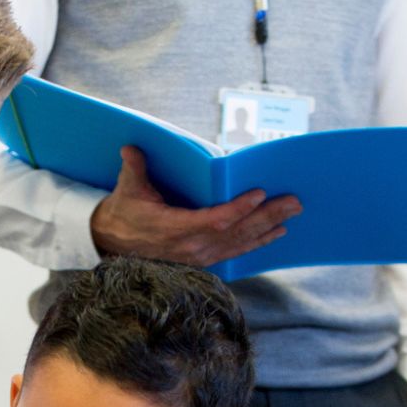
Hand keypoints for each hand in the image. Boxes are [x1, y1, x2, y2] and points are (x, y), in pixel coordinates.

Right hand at [89, 146, 300, 265]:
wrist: (114, 244)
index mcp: (173, 229)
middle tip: (293, 202)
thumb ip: (134, 168)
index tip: (258, 194)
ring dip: (268, 228)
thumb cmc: (124, 213)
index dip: (238, 209)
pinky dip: (257, 242)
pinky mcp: (204, 259)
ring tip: (292, 214)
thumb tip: (132, 147)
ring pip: (240, 243)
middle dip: (267, 216)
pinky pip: (236, 252)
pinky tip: (275, 233)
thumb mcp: (126, 189)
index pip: (213, 221)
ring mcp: (199, 256)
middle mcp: (191, 247)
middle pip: (236, 233)